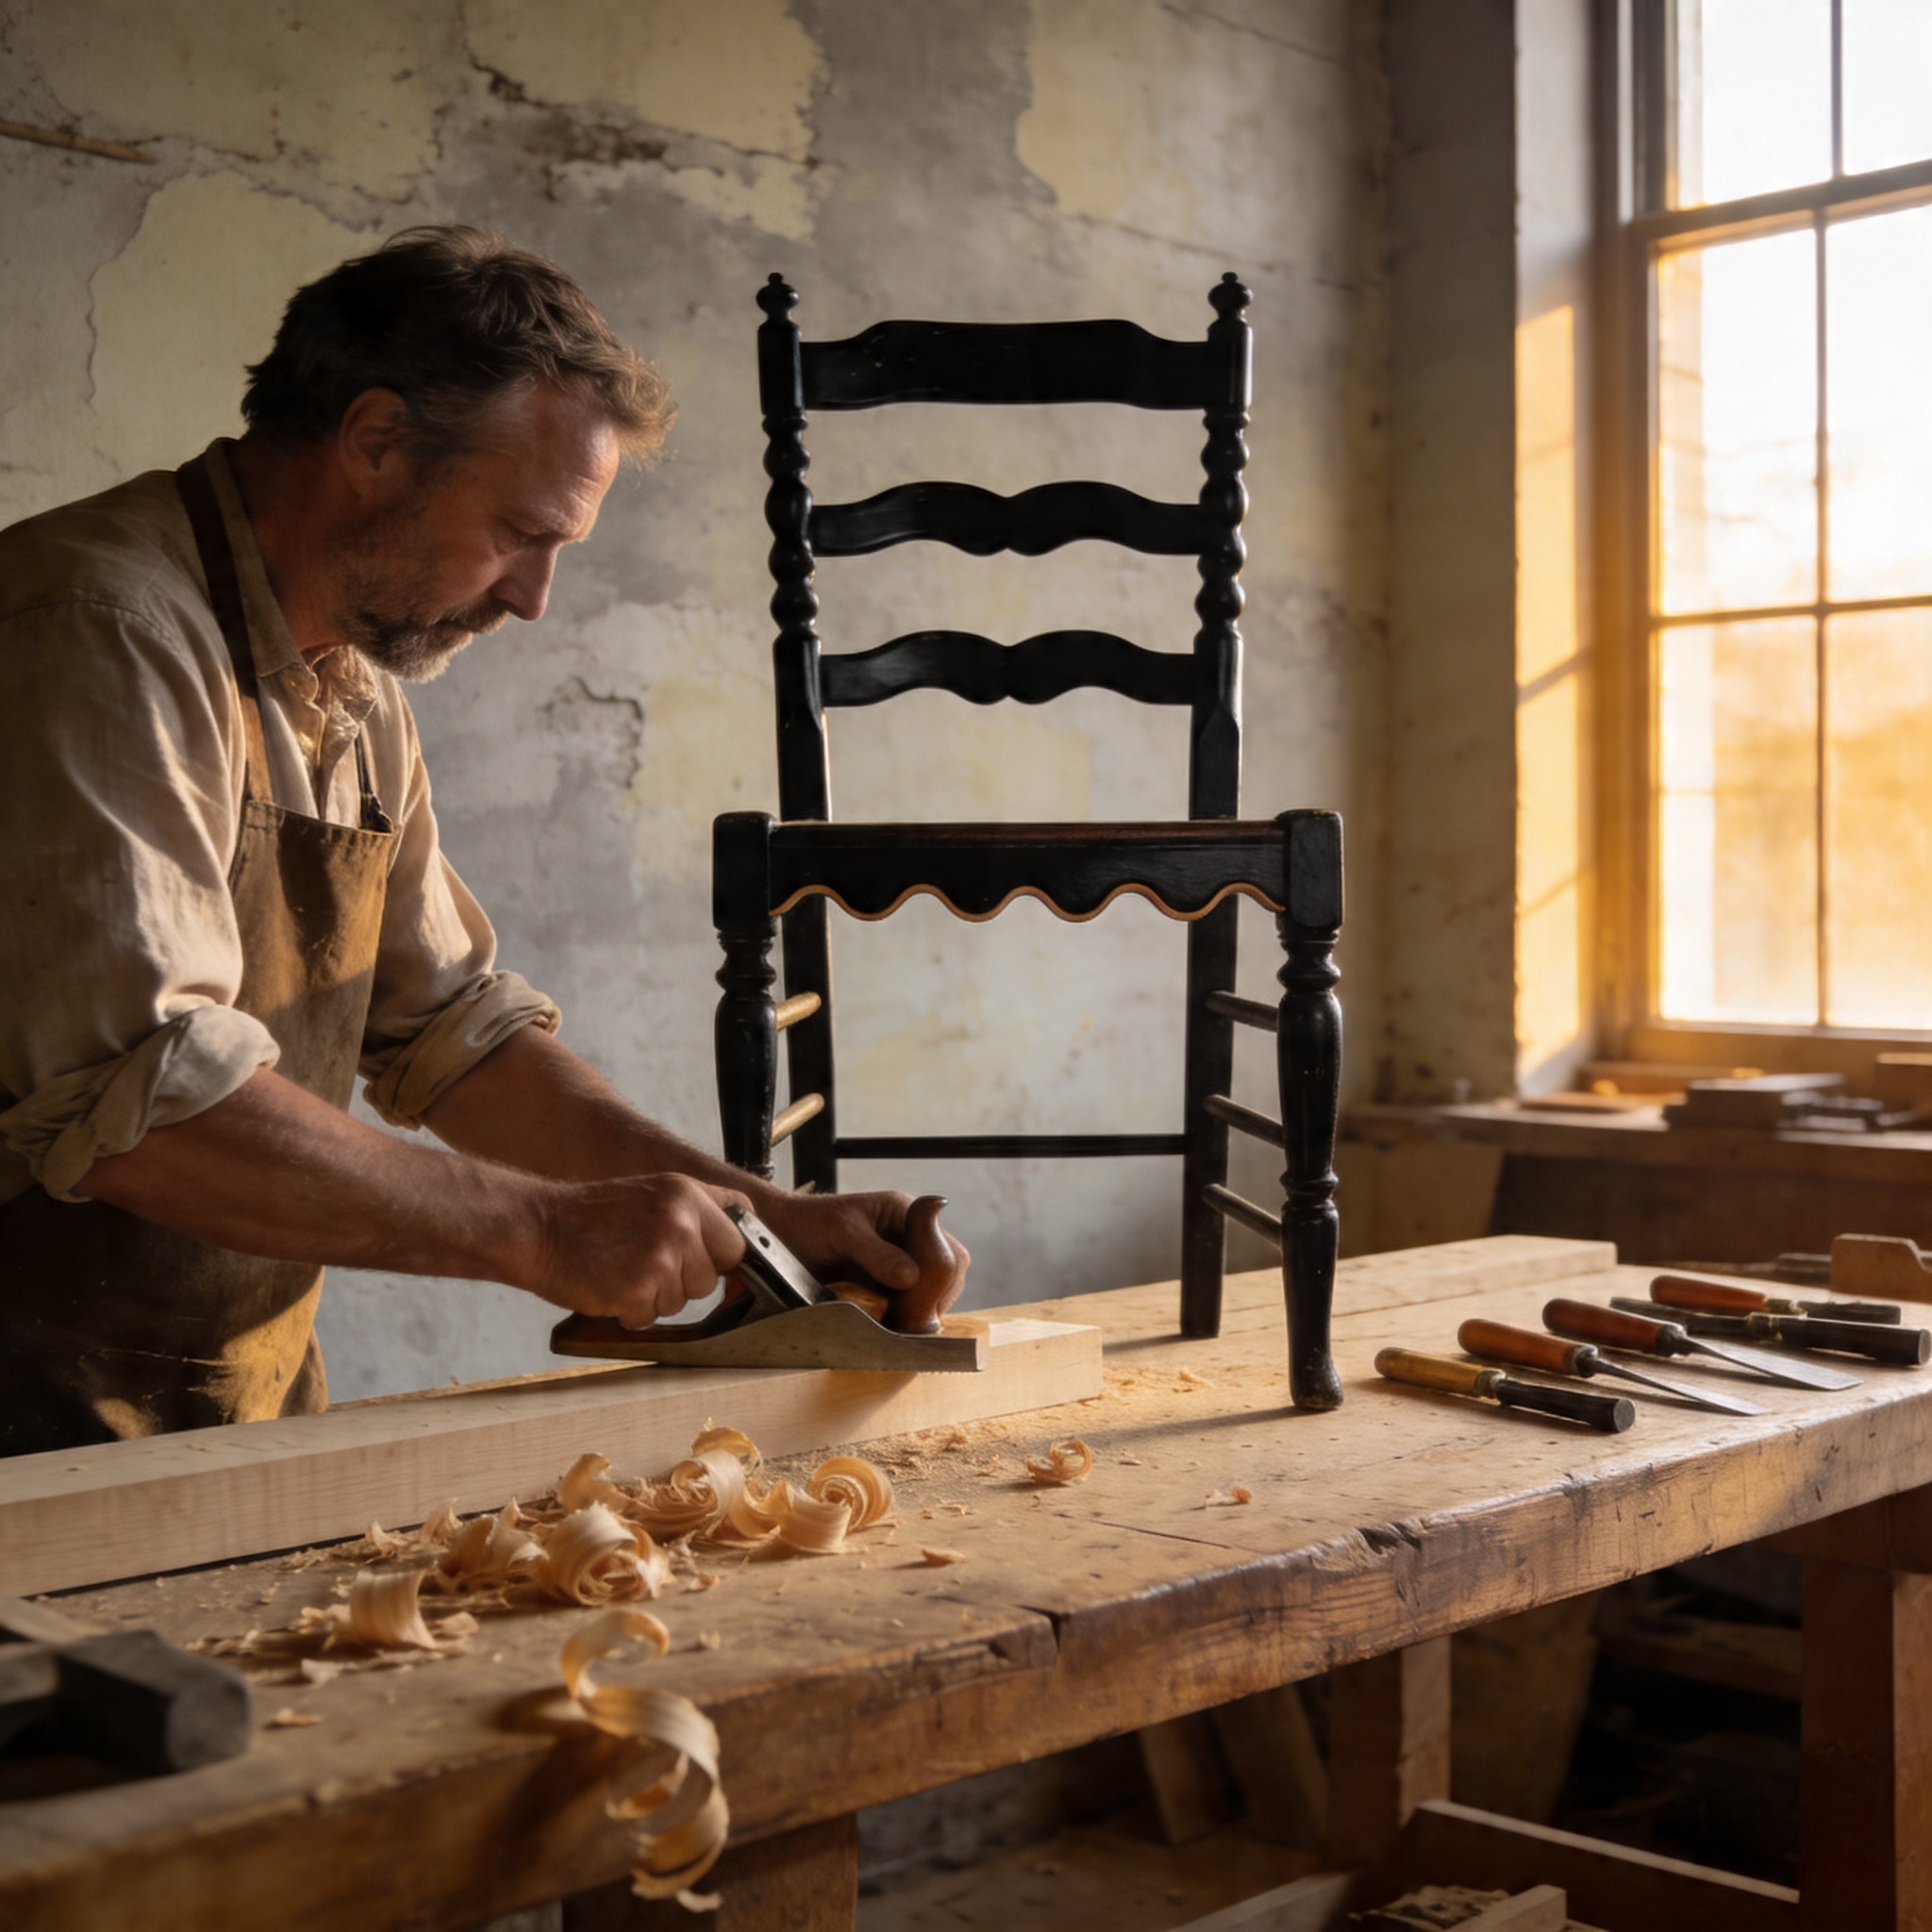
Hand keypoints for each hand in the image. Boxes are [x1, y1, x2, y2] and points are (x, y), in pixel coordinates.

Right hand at [526, 1172, 749, 1327]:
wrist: (538, 1227)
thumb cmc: (590, 1217)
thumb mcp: (651, 1194)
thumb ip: (693, 1216)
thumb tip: (737, 1249)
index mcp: (686, 1192)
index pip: (743, 1224)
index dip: (733, 1249)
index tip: (727, 1264)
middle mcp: (681, 1221)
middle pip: (717, 1271)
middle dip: (691, 1278)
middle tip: (650, 1265)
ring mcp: (661, 1257)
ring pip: (684, 1299)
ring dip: (656, 1296)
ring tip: (622, 1270)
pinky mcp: (639, 1290)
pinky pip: (651, 1316)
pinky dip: (631, 1311)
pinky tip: (609, 1286)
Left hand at [760, 1191, 969, 1334]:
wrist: (779, 1234)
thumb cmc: (809, 1223)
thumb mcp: (842, 1232)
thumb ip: (876, 1253)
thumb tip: (910, 1276)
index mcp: (906, 1213)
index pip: (948, 1250)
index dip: (941, 1278)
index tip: (922, 1301)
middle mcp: (908, 1237)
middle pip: (946, 1274)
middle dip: (932, 1298)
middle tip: (910, 1318)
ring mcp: (898, 1261)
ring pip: (929, 1292)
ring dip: (917, 1310)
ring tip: (896, 1321)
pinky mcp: (884, 1282)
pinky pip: (907, 1303)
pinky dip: (901, 1316)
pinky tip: (886, 1321)